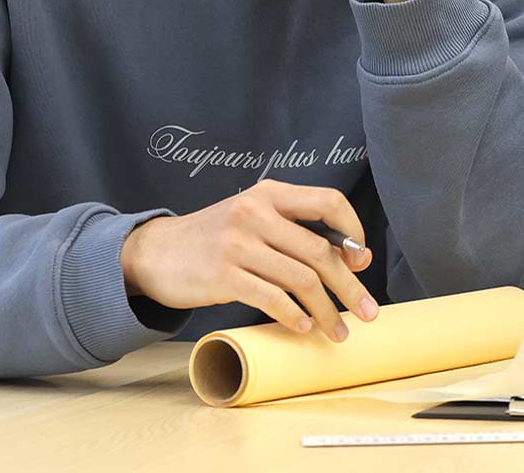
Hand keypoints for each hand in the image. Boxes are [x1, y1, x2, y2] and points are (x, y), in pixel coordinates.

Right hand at [118, 180, 378, 342]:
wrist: (154, 252)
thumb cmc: (213, 239)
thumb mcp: (252, 219)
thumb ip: (294, 231)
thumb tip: (354, 257)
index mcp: (268, 193)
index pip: (328, 201)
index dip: (353, 231)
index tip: (362, 261)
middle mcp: (255, 213)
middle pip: (320, 251)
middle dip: (350, 286)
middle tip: (369, 312)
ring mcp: (238, 244)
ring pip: (301, 280)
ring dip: (326, 311)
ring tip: (337, 331)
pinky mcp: (223, 275)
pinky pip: (272, 298)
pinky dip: (293, 316)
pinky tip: (302, 328)